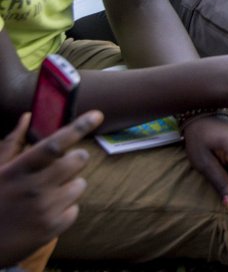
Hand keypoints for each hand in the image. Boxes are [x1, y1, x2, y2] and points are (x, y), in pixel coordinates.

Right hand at [0, 110, 102, 266]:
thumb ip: (13, 144)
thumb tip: (28, 116)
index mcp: (17, 171)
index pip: (53, 145)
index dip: (78, 128)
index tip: (98, 115)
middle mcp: (33, 188)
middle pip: (77, 160)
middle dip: (75, 159)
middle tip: (62, 166)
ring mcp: (44, 209)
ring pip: (80, 184)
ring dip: (70, 185)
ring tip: (47, 194)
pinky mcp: (52, 228)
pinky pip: (75, 208)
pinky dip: (65, 208)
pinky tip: (45, 212)